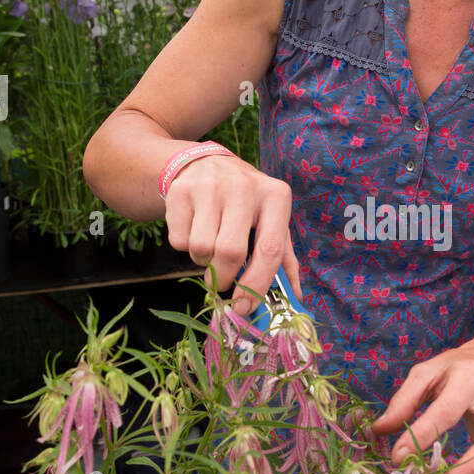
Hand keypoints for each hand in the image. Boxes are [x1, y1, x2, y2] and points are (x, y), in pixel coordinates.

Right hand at [165, 155, 302, 310]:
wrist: (208, 165)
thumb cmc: (248, 205)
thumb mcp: (272, 222)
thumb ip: (284, 260)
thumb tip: (294, 298)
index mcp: (276, 196)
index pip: (269, 250)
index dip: (256, 285)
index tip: (244, 307)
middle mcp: (244, 187)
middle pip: (230, 252)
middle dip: (224, 278)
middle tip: (221, 282)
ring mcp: (210, 185)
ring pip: (201, 249)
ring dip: (203, 262)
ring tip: (210, 247)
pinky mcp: (180, 190)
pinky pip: (179, 241)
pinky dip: (184, 248)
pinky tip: (195, 230)